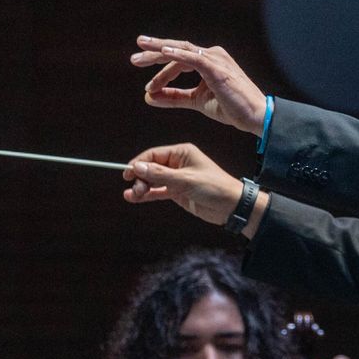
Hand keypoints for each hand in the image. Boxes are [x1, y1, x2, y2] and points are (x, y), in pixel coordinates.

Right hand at [123, 143, 243, 224]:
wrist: (231, 206)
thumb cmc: (214, 187)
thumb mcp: (186, 180)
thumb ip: (161, 175)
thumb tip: (138, 167)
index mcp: (182, 153)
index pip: (154, 154)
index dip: (139, 162)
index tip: (127, 172)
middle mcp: (178, 164)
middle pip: (151, 168)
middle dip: (140, 177)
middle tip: (136, 189)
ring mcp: (177, 178)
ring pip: (153, 181)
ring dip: (142, 187)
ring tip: (132, 195)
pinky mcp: (177, 192)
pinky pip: (158, 192)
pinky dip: (147, 195)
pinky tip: (134, 198)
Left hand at [131, 36, 266, 134]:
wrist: (255, 116)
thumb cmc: (231, 108)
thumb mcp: (197, 101)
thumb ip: (174, 97)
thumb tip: (149, 97)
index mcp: (208, 62)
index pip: (178, 61)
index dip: (160, 73)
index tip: (148, 88)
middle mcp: (212, 55)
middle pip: (177, 50)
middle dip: (153, 53)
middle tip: (134, 58)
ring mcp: (215, 60)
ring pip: (182, 51)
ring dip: (159, 52)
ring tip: (139, 56)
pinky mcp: (218, 68)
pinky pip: (195, 58)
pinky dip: (178, 54)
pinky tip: (163, 52)